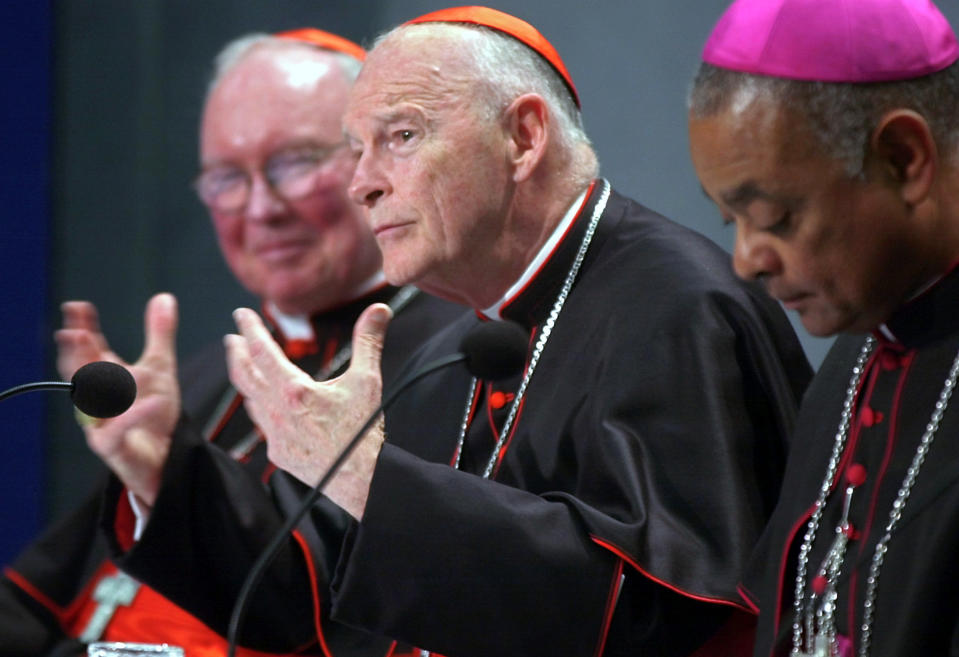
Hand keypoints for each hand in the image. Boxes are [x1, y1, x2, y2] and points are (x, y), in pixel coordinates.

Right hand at [54, 293, 180, 506]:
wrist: (167, 457)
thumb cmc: (155, 413)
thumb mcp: (161, 368)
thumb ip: (159, 334)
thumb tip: (163, 297)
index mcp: (106, 377)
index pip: (89, 350)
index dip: (83, 329)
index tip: (78, 308)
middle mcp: (97, 399)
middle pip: (82, 374)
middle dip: (77, 355)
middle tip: (74, 333)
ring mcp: (101, 423)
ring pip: (96, 402)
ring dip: (101, 383)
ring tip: (109, 364)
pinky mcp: (112, 446)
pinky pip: (119, 430)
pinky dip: (136, 414)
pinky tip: (156, 400)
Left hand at [225, 303, 391, 518]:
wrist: (362, 479)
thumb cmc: (364, 433)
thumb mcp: (367, 381)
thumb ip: (368, 341)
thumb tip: (378, 310)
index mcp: (295, 391)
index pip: (263, 351)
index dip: (250, 330)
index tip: (242, 315)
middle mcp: (278, 412)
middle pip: (245, 375)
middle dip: (237, 353)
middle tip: (232, 337)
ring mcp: (276, 435)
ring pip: (250, 400)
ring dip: (245, 379)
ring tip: (245, 366)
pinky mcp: (279, 453)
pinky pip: (261, 423)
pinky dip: (257, 405)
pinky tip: (262, 403)